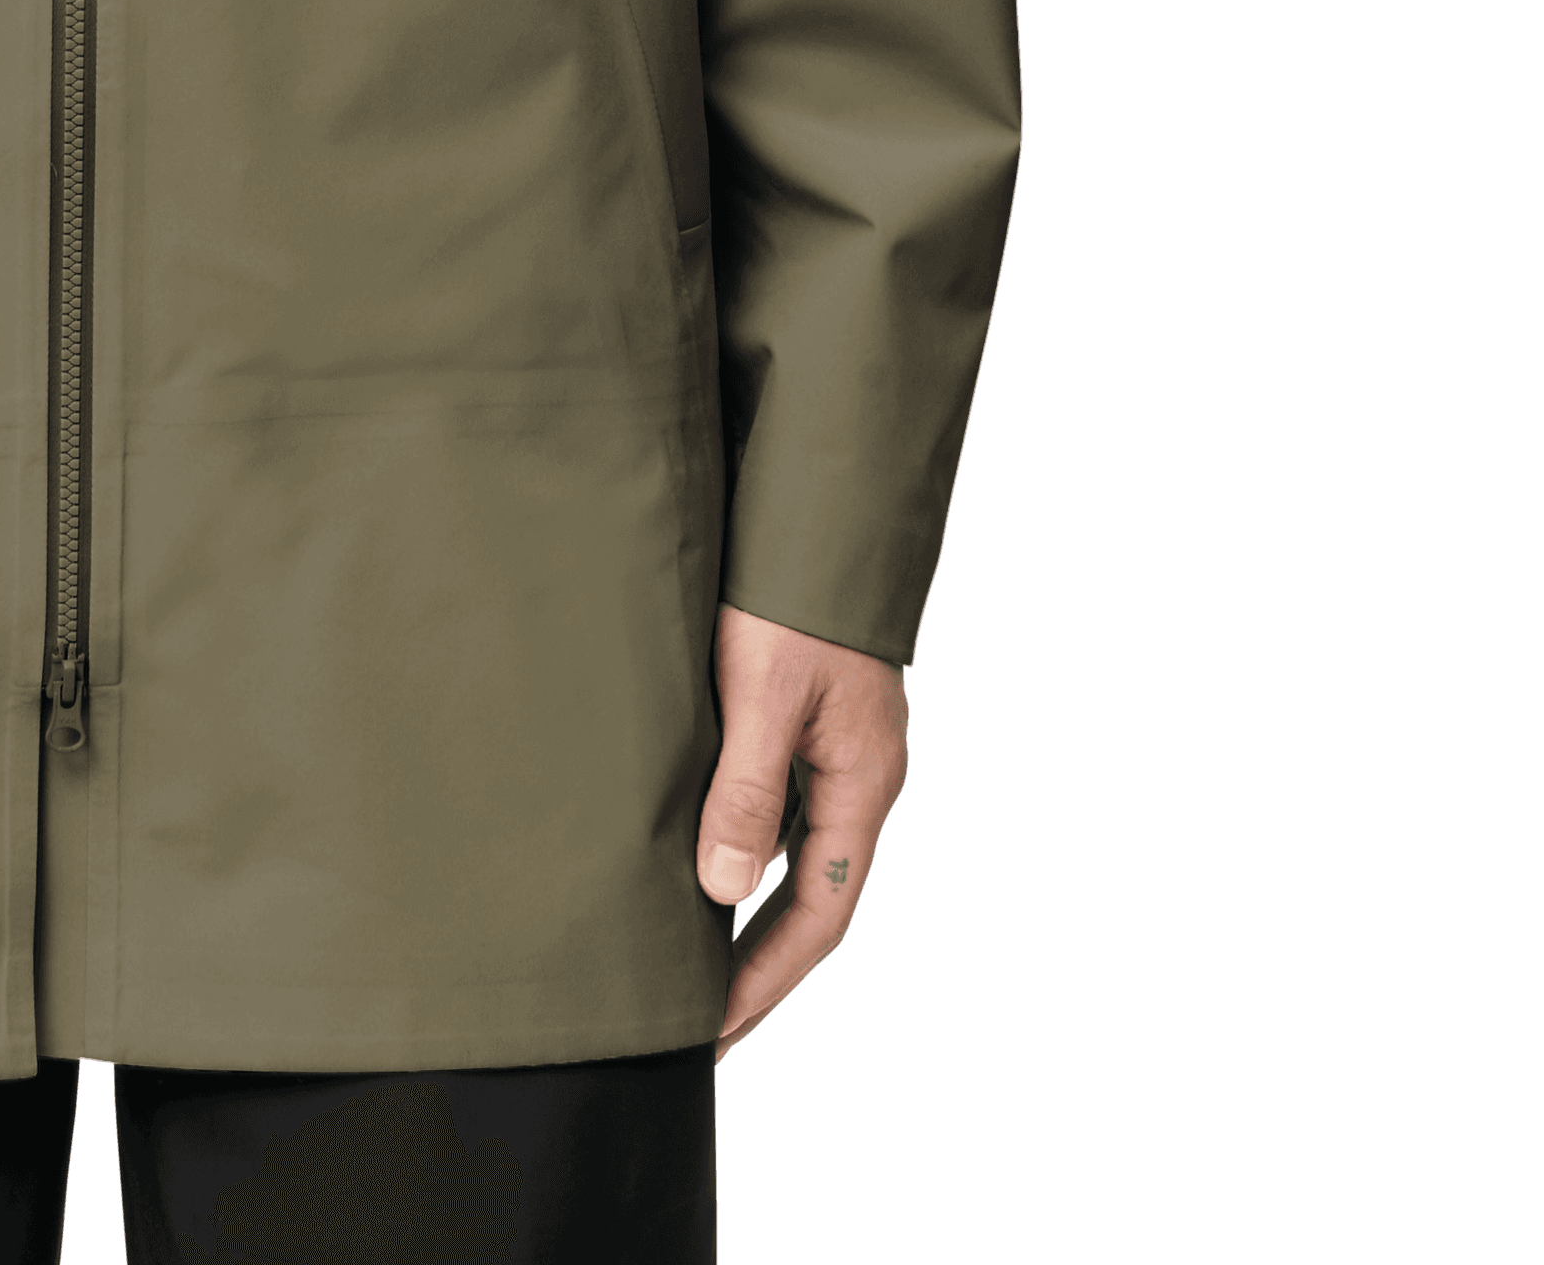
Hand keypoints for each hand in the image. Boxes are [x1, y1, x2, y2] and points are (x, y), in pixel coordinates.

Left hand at [693, 601, 908, 1059]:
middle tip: (697, 1026)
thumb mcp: (761, 690)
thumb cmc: (790, 597)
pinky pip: (775, 807)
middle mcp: (857, 780)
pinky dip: (739, 847)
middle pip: (810, 899)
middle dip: (757, 967)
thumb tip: (722, 892)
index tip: (711, 1032)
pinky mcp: (807, 721)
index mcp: (860, 785)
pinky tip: (694, 858)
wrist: (819, 511)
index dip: (765, 979)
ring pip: (790, 853)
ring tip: (683, 957)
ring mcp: (835, 752)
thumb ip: (745, 789)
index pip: (819, 915)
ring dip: (744, 909)